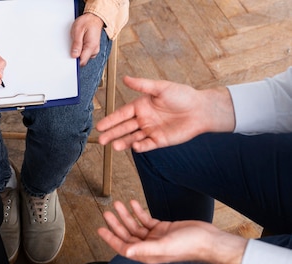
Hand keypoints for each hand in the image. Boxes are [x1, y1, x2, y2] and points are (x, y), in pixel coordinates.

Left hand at [70, 13, 104, 65]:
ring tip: (76, 42)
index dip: (74, 62)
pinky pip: (84, 54)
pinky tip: (78, 43)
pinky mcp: (92, 49)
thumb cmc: (87, 22)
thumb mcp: (78, 31)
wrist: (94, 17)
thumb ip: (76, 44)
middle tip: (72, 47)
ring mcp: (94, 50)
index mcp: (91, 46)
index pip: (82, 61)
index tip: (69, 59)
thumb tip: (74, 55)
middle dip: (75, 56)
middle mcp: (94, 50)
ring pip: (83, 57)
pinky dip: (80, 50)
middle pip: (82, 60)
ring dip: (78, 52)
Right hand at [96, 76, 235, 151]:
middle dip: (112, 134)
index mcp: (141, 106)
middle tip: (101, 140)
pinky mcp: (159, 140)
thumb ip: (142, 85)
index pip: (122, 114)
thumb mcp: (161, 88)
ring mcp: (150, 130)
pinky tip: (134, 146)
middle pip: (124, 128)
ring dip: (123, 142)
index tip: (99, 126)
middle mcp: (143, 119)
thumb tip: (125, 78)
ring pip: (132, 138)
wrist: (201, 110)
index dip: (111, 120)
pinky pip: (147, 144)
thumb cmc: (182, 96)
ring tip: (114, 146)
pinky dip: (140, 146)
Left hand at [97, 199, 246, 263]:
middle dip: (116, 223)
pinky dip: (139, 212)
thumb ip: (143, 249)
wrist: (208, 240)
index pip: (123, 247)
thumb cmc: (188, 246)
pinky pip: (146, 220)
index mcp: (146, 255)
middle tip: (107, 212)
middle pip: (127, 235)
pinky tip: (134, 203)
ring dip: (127, 215)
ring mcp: (155, 238)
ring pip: (135, 226)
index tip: (100, 229)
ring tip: (119, 203)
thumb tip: (126, 252)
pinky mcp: (163, 229)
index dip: (110, 238)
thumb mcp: (164, 246)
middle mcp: (148, 247)